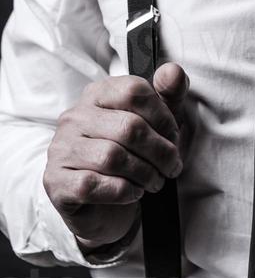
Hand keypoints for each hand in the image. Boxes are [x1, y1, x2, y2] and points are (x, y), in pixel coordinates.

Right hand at [44, 63, 188, 249]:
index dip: (162, 115)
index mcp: (97, 93)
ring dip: (144, 173)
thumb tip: (174, 71)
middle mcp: (74, 116)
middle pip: (128, 127)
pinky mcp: (56, 181)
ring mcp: (61, 148)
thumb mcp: (157, 122)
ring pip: (112, 157)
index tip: (174, 136)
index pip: (134, 90)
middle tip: (172, 166)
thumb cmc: (131, 155)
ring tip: (155, 181)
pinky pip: (94, 184)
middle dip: (160, 151)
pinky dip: (123, 191)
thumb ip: (169, 94)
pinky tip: (133, 192)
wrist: (104, 206)